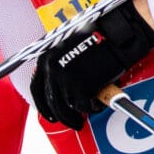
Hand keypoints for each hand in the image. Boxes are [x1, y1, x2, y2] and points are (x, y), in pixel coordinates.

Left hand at [30, 0, 153, 129]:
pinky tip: (97, 107)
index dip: (43, 104)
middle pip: (50, 101)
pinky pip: (84, 105)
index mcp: (46, 58)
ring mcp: (65, 79)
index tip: (49, 113)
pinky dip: (91, 109)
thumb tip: (63, 83)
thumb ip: (62, 62)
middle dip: (59, 115)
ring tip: (82, 120)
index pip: (37, 88)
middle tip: (70, 120)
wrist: (117, 32)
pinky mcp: (81, 86)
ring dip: (74, 116)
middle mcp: (52, 69)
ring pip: (66, 107)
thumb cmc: (99, 34)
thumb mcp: (71, 45)